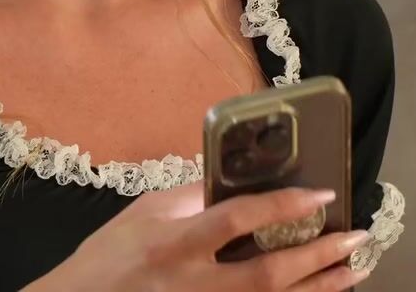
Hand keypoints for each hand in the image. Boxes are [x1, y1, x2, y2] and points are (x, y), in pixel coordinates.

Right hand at [29, 183, 369, 291]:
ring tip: (350, 270)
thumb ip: (185, 197)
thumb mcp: (141, 213)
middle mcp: (193, 280)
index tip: (318, 195)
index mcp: (173, 242)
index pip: (236, 220)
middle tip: (353, 238)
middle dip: (317, 255)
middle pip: (268, 271)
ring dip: (317, 287)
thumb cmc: (108, 255)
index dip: (282, 205)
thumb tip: (225, 180)